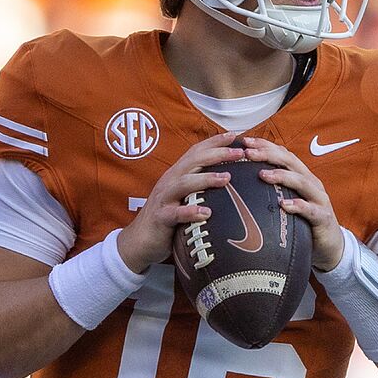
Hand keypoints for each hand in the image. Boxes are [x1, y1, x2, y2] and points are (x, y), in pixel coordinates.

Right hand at [117, 132, 245, 272]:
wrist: (139, 242)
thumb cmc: (167, 219)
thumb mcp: (183, 198)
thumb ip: (199, 187)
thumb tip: (227, 180)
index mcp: (177, 175)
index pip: (196, 152)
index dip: (214, 142)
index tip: (235, 135)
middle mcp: (170, 182)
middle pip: (193, 162)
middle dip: (217, 154)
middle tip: (239, 152)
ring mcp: (164, 199)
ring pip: (184, 183)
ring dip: (206, 179)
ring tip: (226, 178)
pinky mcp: (161, 218)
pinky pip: (175, 213)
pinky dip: (190, 212)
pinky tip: (206, 213)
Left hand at [241, 136, 344, 270]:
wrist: (330, 246)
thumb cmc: (304, 221)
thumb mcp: (289, 200)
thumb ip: (273, 189)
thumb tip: (244, 180)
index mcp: (301, 176)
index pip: (283, 154)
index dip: (265, 145)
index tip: (245, 140)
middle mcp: (311, 183)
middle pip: (290, 162)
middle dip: (268, 154)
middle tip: (248, 152)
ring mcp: (319, 199)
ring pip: (301, 182)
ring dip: (281, 176)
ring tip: (262, 175)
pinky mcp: (323, 217)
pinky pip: (310, 210)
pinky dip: (298, 206)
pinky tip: (283, 205)